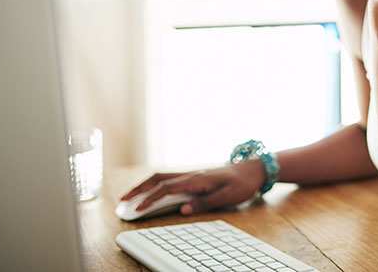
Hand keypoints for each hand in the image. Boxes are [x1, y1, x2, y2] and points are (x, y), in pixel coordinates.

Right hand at [119, 161, 264, 214]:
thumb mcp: (228, 196)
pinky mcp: (195, 177)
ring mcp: (192, 174)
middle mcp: (192, 174)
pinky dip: (155, 184)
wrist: (255, 169)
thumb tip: (183, 209)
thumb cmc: (242, 183)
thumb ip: (205, 203)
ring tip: (129, 197)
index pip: (167, 188)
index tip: (137, 208)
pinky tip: (150, 191)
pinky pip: (170, 179)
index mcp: (198, 179)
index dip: (150, 198)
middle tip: (121, 201)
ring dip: (144, 185)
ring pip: (162, 177)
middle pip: (159, 178)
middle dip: (139, 189)